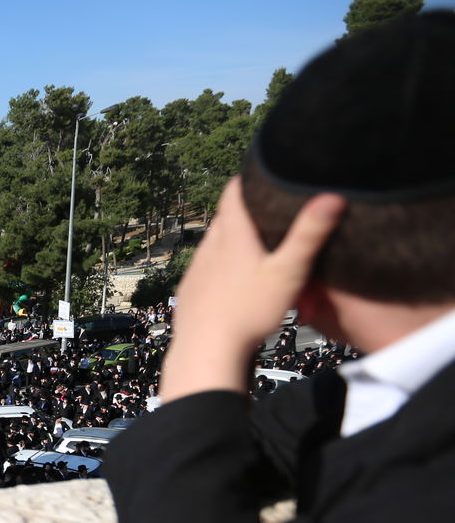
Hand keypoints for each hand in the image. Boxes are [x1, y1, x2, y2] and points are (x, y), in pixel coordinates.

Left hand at [161, 179, 343, 402]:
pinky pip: (204, 270)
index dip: (247, 179)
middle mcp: (208, 247)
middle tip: (266, 208)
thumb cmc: (250, 311)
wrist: (206, 351)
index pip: (233, 193)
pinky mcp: (189, 292)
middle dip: (243, 211)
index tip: (261, 171)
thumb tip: (332, 196)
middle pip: (224, 218)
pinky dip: (218, 267)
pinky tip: (231, 280)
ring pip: (213, 244)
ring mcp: (195, 270)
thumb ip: (309, 235)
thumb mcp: (288, 272)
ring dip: (230, 240)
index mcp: (232, 236)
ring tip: (253, 244)